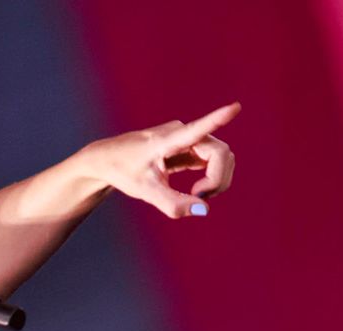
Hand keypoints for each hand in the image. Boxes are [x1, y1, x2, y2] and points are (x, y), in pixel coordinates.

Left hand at [81, 101, 239, 218]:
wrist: (107, 159)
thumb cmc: (123, 171)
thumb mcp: (145, 191)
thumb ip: (173, 203)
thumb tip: (204, 210)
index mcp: (167, 140)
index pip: (197, 130)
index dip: (218, 119)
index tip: (235, 107)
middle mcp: (181, 133)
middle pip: (221, 153)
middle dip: (218, 179)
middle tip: (197, 199)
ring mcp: (187, 138)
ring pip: (221, 156)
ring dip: (217, 179)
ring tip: (195, 196)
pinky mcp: (189, 146)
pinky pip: (213, 160)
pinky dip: (211, 178)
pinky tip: (196, 191)